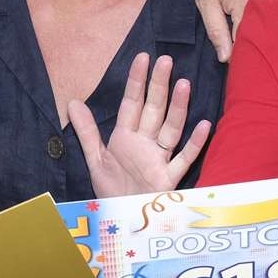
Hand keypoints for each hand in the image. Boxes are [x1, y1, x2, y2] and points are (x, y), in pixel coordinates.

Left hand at [69, 53, 210, 198]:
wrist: (121, 220)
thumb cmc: (112, 190)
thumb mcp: (96, 159)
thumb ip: (87, 132)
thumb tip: (73, 102)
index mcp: (126, 137)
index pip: (132, 103)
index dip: (136, 81)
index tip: (143, 57)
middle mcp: (145, 144)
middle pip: (154, 110)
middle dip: (159, 86)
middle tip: (166, 61)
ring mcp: (158, 159)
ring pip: (171, 129)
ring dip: (178, 108)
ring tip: (184, 85)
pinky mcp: (168, 178)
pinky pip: (184, 159)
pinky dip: (194, 143)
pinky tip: (204, 125)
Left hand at [194, 0, 277, 61]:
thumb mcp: (205, 1)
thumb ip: (216, 31)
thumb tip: (225, 58)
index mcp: (244, 5)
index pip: (248, 43)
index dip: (242, 55)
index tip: (237, 62)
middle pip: (267, 34)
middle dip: (258, 44)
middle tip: (249, 51)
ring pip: (276, 20)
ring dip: (268, 29)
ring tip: (259, 34)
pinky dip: (274, 15)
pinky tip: (268, 18)